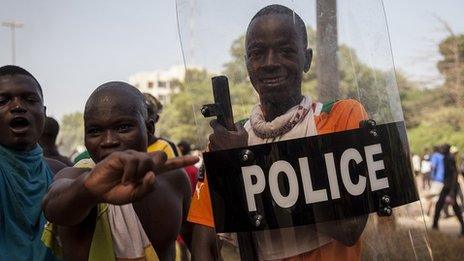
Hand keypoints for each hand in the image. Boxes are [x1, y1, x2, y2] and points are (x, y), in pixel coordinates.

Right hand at [83, 150, 198, 204]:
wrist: (97, 191)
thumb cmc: (116, 192)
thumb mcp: (135, 196)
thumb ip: (147, 188)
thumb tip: (153, 174)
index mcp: (149, 171)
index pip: (169, 164)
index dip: (183, 161)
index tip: (197, 158)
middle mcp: (143, 160)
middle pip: (161, 157)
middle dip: (154, 169)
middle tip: (138, 180)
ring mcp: (133, 156)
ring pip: (147, 161)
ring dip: (137, 175)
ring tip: (126, 181)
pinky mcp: (122, 155)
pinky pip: (133, 162)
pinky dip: (128, 175)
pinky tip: (121, 179)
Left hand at [208, 119, 247, 150]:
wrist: (237, 159)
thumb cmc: (239, 146)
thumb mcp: (243, 134)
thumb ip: (238, 125)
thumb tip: (235, 124)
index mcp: (219, 131)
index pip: (212, 122)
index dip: (216, 122)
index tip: (219, 124)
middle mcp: (213, 138)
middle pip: (214, 133)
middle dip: (220, 135)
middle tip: (228, 138)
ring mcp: (211, 146)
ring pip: (213, 141)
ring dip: (218, 142)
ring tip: (227, 146)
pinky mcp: (210, 152)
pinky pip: (212, 147)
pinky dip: (217, 148)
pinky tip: (224, 149)